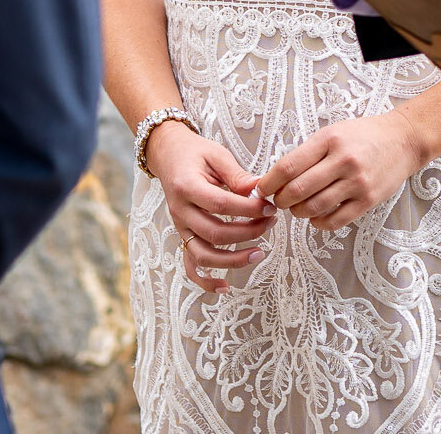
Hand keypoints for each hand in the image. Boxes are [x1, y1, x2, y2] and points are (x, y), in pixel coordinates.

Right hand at [145, 121, 275, 292]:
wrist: (168, 155)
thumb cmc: (195, 153)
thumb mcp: (217, 155)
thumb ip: (238, 175)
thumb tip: (262, 190)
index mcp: (187, 187)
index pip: (221, 205)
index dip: (248, 209)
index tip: (270, 207)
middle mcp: (180, 211)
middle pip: (215, 233)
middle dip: (249, 232)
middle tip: (271, 222)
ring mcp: (180, 228)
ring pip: (204, 255)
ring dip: (233, 259)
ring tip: (260, 253)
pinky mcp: (183, 237)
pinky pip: (191, 266)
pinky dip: (206, 281)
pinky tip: (226, 287)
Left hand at [255, 111, 428, 231]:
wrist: (403, 140)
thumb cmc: (363, 135)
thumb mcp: (332, 132)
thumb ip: (308, 153)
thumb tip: (278, 178)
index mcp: (328, 140)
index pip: (288, 166)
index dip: (269, 182)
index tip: (261, 189)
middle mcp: (343, 161)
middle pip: (298, 190)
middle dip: (281, 200)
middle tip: (277, 202)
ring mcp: (357, 183)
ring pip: (315, 207)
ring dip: (298, 213)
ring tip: (296, 209)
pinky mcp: (369, 200)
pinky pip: (336, 220)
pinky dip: (319, 223)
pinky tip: (315, 218)